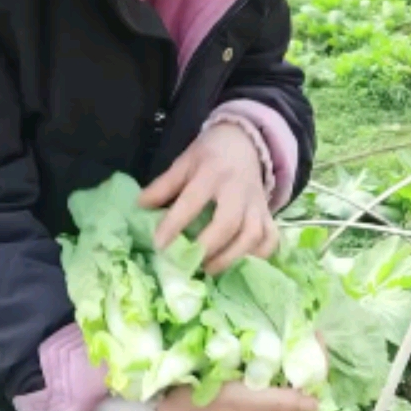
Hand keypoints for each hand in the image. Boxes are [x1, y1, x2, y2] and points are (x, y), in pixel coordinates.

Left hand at [139, 123, 277, 272]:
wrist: (247, 141)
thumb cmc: (211, 155)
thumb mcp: (184, 162)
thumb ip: (164, 185)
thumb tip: (140, 206)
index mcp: (212, 173)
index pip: (193, 200)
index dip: (175, 223)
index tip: (159, 245)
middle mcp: (238, 189)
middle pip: (228, 222)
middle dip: (209, 246)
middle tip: (190, 263)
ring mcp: (256, 203)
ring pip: (252, 234)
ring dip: (232, 256)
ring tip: (210, 269)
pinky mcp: (268, 214)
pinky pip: (270, 238)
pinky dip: (260, 255)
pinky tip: (242, 263)